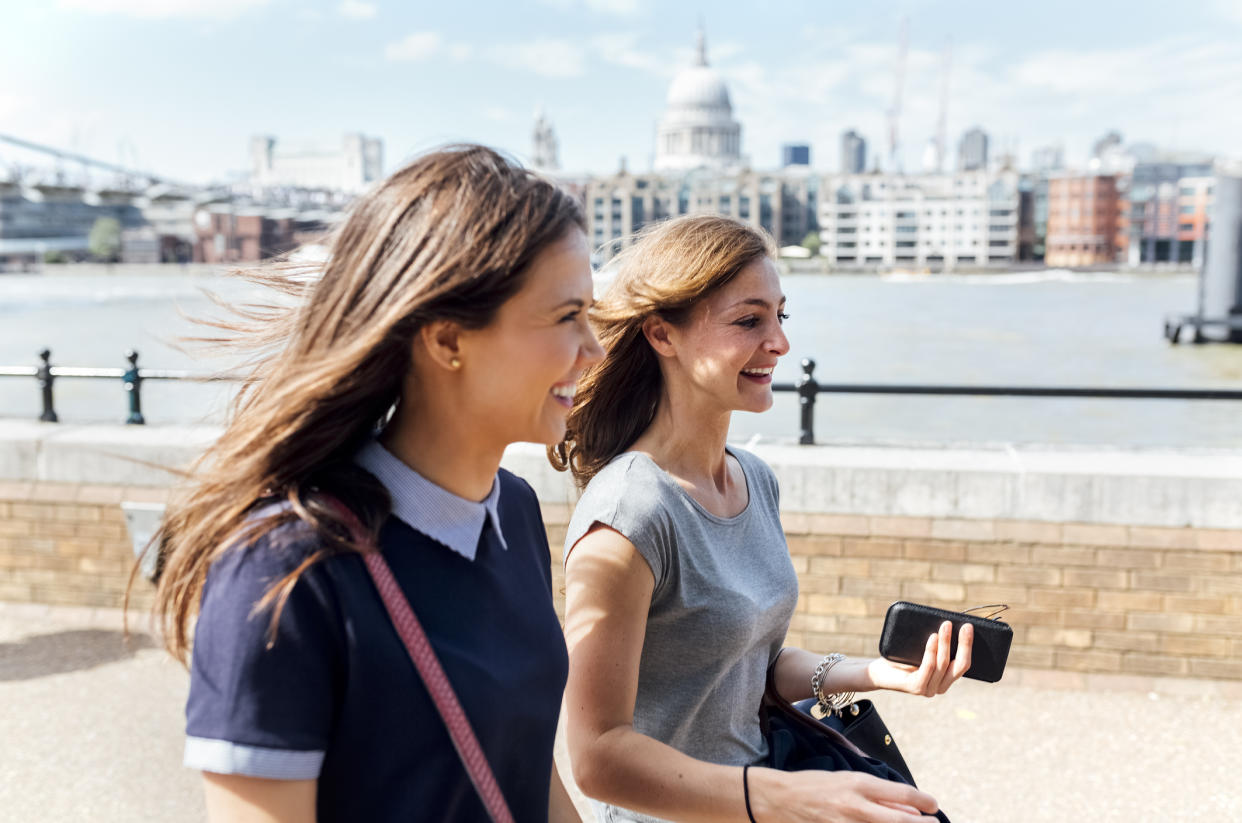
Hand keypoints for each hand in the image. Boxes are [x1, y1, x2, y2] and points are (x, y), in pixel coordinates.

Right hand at [749, 766, 937, 822]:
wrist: (777, 799)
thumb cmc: (813, 786)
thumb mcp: (846, 781)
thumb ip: (878, 795)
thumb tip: (909, 807)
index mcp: (858, 784)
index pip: (900, 793)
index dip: (923, 801)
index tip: (933, 806)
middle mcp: (855, 806)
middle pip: (899, 819)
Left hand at [867, 620, 972, 696]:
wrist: (878, 672)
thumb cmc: (901, 658)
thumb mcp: (922, 650)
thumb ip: (937, 644)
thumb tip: (950, 623)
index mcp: (945, 679)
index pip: (964, 664)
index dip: (968, 646)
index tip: (969, 627)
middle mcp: (940, 687)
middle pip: (959, 665)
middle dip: (963, 644)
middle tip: (964, 626)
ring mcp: (929, 689)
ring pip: (943, 664)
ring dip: (946, 643)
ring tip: (945, 626)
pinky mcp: (916, 687)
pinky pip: (928, 667)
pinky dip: (932, 651)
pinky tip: (932, 637)